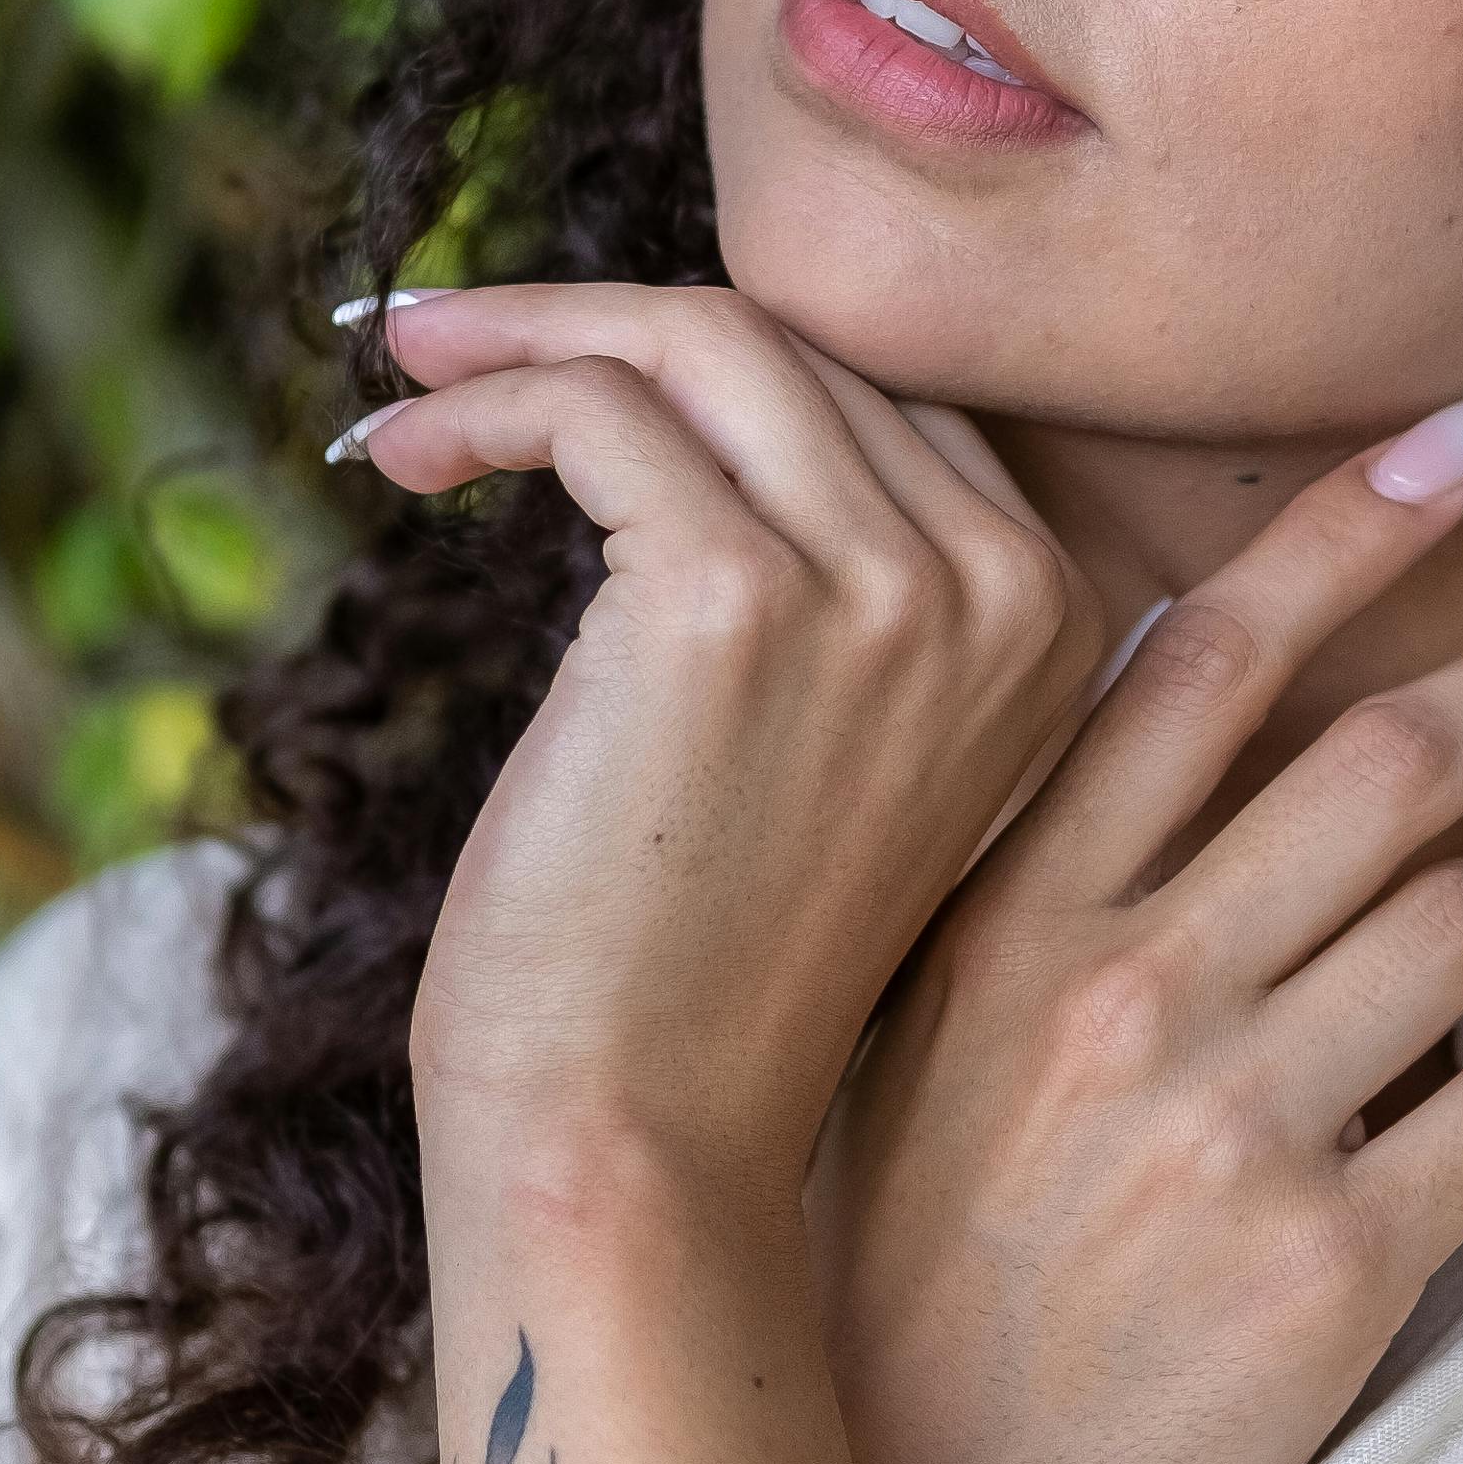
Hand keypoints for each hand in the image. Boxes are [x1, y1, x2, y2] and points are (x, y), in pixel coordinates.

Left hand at [339, 285, 1104, 1220]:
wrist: (638, 1145)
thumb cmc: (699, 966)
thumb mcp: (838, 747)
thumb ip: (846, 579)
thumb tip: (693, 373)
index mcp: (1060, 619)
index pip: (881, 394)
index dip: (708, 359)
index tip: (571, 362)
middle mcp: (1005, 589)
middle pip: (793, 344)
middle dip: (597, 318)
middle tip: (445, 338)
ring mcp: (885, 590)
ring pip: (695, 345)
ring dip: (523, 339)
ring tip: (412, 384)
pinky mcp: (732, 601)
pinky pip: (598, 412)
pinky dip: (487, 405)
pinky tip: (403, 462)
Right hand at [807, 444, 1462, 1463]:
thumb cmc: (904, 1259)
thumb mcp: (924, 1028)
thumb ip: (1041, 875)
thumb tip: (1178, 714)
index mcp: (1014, 911)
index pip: (1206, 656)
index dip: (1354, 527)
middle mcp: (1124, 992)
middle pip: (1389, 758)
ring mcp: (1228, 1127)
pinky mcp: (1326, 1267)